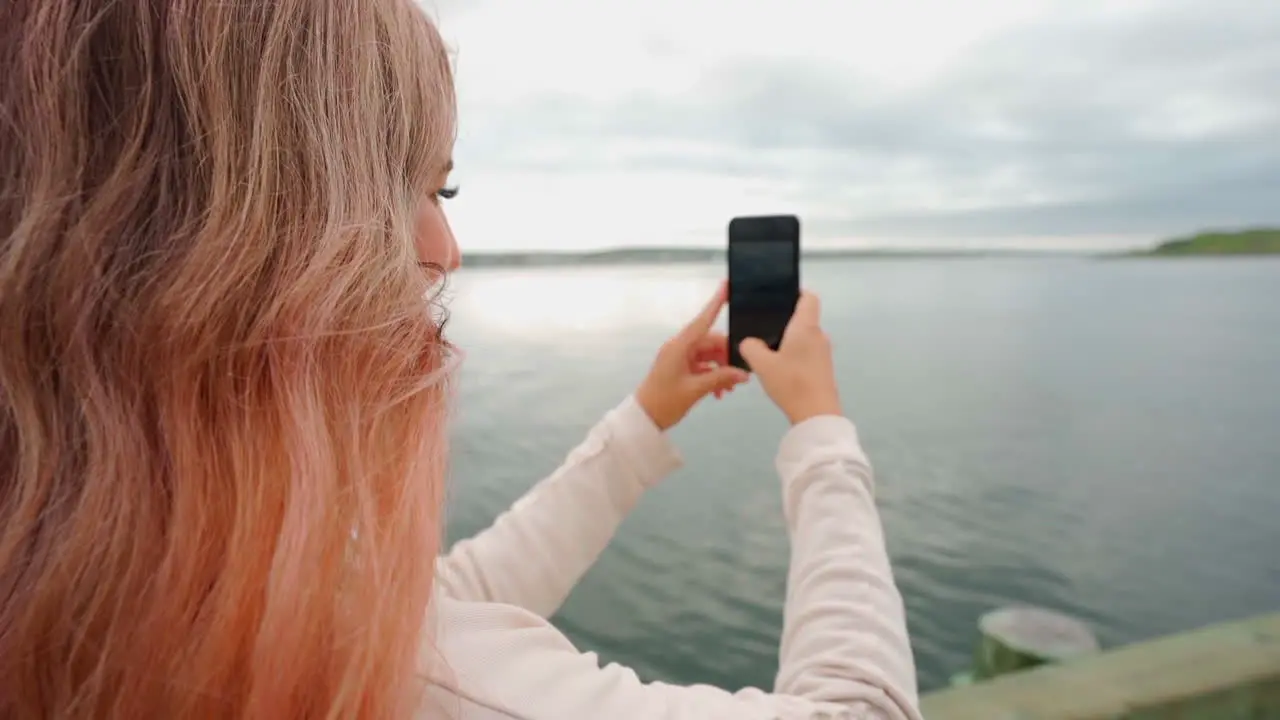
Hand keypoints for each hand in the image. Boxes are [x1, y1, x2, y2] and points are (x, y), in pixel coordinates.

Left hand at [635, 282, 750, 430]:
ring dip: (722, 369)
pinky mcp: (681, 369)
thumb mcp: (695, 390)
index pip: (702, 320)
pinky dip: (713, 376)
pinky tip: (721, 393)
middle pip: (711, 342)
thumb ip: (721, 379)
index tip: (726, 286)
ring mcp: (680, 358)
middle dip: (727, 356)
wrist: (643, 419)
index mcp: (679, 346)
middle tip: (742, 374)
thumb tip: (744, 375)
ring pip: (709, 355)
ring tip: (730, 388)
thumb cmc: (664, 402)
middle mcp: (680, 347)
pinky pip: (703, 366)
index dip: (716, 303)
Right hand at [738, 291, 841, 424]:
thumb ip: (750, 347)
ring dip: (789, 342)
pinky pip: (807, 353)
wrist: (816, 414)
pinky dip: (795, 356)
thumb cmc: (791, 382)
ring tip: (768, 351)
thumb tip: (748, 342)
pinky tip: (780, 369)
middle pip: (804, 318)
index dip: (795, 293)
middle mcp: (819, 335)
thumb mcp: (762, 365)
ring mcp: (824, 353)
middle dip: (785, 322)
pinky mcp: (824, 368)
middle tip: (762, 328)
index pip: (809, 297)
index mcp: (806, 326)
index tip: (778, 299)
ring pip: (805, 338)